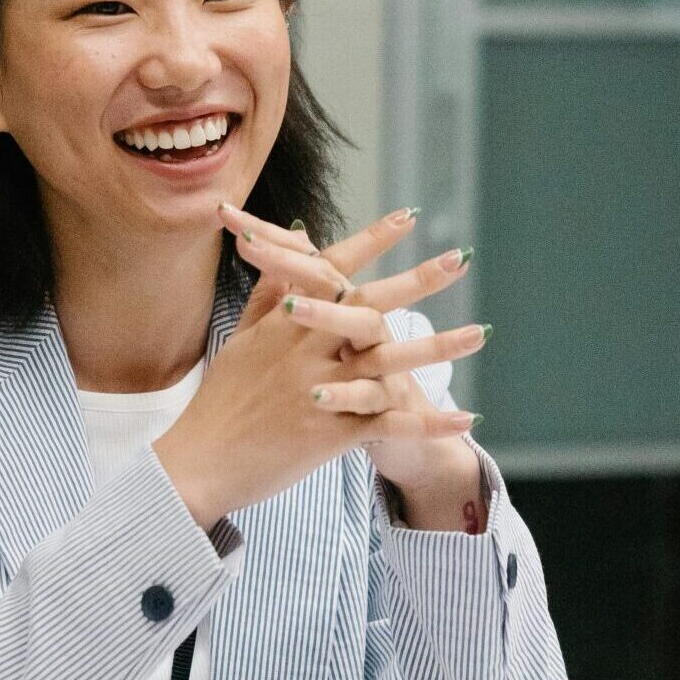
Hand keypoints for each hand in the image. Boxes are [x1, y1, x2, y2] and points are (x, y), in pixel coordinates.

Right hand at [150, 205, 485, 528]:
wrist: (198, 462)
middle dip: (418, 280)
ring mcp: (319, 391)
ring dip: (438, 347)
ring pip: (389, 362)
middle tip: (460, 256)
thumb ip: (268, 294)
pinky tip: (466, 419)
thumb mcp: (240, 340)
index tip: (407, 217)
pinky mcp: (329, 434)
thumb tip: (289, 251)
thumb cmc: (219, 401)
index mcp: (283, 325)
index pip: (332, 270)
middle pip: (370, 305)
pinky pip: (388, 425)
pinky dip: (428, 423)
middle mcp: (305, 350)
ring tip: (481, 333)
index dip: (370, 242)